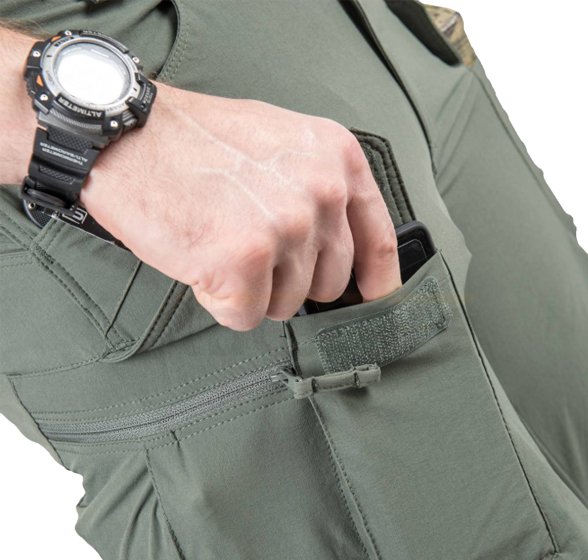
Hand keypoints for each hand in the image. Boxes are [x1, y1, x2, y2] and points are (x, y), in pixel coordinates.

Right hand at [81, 83, 401, 330]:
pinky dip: (220, 301)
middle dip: (289, 280)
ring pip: (288, 304)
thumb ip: (320, 192)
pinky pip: (245, 316)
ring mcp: (286, 226)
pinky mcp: (244, 259)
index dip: (377, 282)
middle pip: (329, 284)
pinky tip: (201, 261)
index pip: (379, 240)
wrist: (126, 134)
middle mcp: (322, 192)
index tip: (373, 303)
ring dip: (252, 290)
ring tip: (219, 243)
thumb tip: (337, 251)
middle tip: (247, 246)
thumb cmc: (196, 142)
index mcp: (338, 159)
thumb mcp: (282, 143)